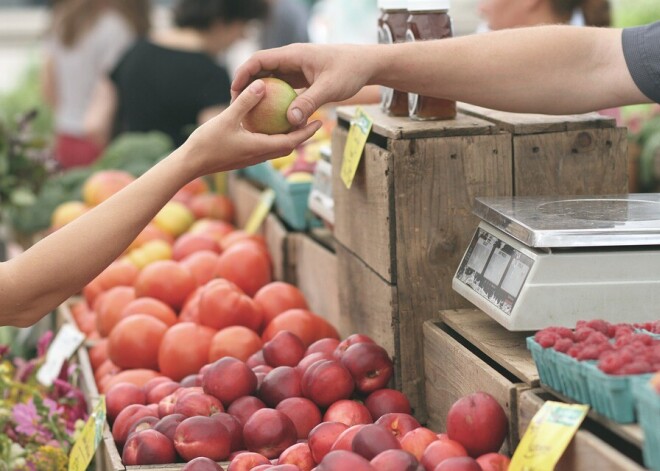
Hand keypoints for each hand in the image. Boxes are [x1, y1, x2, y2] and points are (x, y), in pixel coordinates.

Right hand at [182, 79, 322, 178]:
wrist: (190, 164)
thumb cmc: (207, 143)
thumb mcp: (227, 118)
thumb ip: (245, 102)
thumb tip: (262, 84)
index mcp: (260, 148)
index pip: (291, 142)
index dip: (307, 132)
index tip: (319, 122)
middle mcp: (259, 155)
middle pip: (288, 146)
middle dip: (302, 135)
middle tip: (313, 120)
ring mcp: (251, 158)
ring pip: (276, 147)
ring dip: (288, 137)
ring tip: (295, 121)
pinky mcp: (243, 157)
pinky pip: (264, 146)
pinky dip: (272, 137)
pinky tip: (268, 124)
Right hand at [232, 43, 376, 127]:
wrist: (366, 64)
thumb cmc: (350, 71)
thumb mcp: (329, 88)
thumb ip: (309, 103)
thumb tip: (290, 121)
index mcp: (293, 55)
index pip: (259, 60)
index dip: (243, 74)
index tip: (234, 91)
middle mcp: (291, 60)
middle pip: (260, 70)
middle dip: (246, 86)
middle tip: (236, 106)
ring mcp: (296, 69)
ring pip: (270, 80)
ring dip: (259, 94)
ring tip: (249, 113)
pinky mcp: (301, 78)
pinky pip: (282, 88)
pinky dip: (274, 100)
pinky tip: (270, 118)